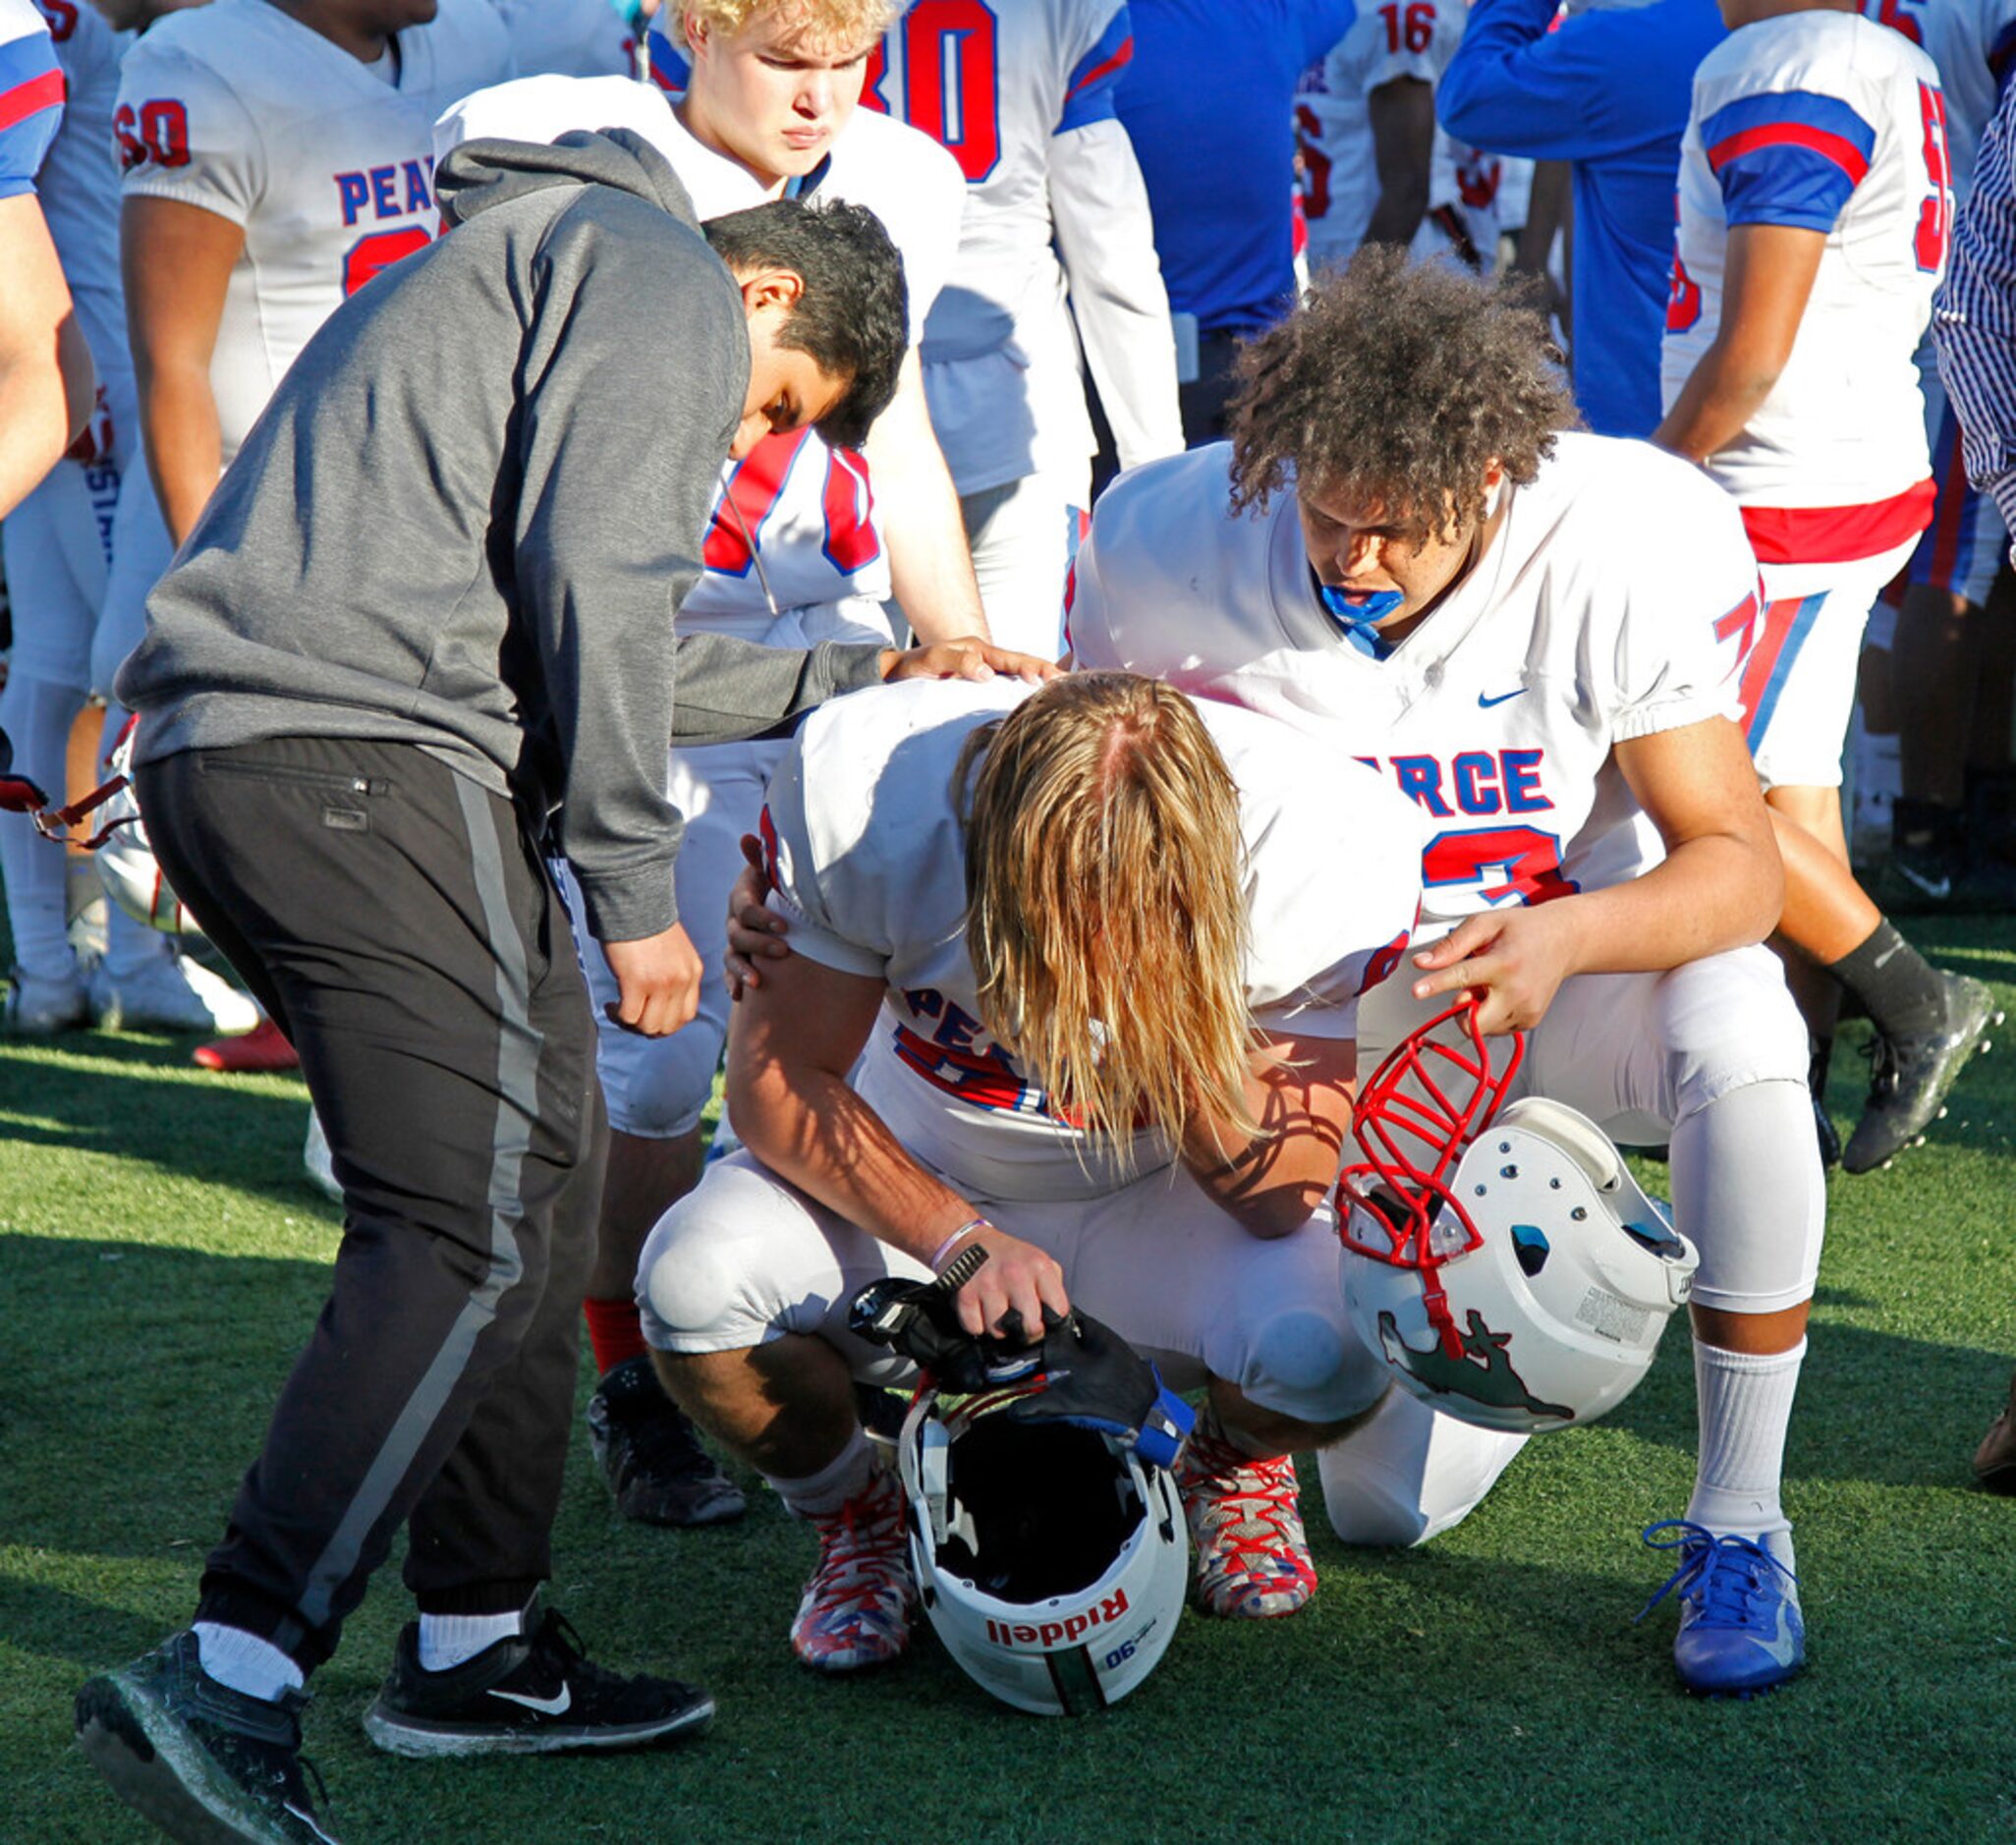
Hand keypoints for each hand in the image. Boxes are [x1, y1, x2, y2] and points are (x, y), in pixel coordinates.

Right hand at [601, 922, 702, 1036]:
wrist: (634, 900)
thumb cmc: (647, 923)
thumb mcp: (674, 951)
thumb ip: (674, 974)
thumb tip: (658, 1002)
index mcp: (693, 972)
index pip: (686, 1015)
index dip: (666, 1023)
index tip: (649, 1015)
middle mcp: (682, 980)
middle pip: (668, 1026)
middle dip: (647, 1028)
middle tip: (630, 1016)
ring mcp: (661, 983)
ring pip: (648, 1026)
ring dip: (631, 1024)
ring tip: (618, 1010)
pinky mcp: (637, 982)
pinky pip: (629, 1016)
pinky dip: (617, 1016)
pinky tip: (610, 1005)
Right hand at [724, 832, 791, 1000]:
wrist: (775, 899)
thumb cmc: (776, 882)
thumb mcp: (769, 868)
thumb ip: (761, 856)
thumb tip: (748, 836)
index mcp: (742, 898)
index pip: (746, 909)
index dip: (763, 918)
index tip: (786, 926)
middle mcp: (734, 921)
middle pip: (738, 935)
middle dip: (759, 944)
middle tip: (784, 951)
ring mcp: (734, 942)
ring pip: (731, 957)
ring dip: (742, 970)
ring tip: (756, 984)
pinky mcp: (739, 958)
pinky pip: (730, 973)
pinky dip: (734, 984)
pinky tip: (740, 996)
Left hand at [877, 638, 1060, 684]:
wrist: (900, 674)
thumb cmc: (915, 666)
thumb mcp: (933, 659)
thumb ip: (957, 661)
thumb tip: (987, 673)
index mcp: (981, 651)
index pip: (1014, 659)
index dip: (1033, 667)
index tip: (1049, 678)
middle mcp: (989, 662)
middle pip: (1024, 666)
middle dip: (1047, 674)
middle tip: (1069, 685)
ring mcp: (988, 676)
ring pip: (1019, 680)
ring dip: (1040, 687)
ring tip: (1064, 697)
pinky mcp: (983, 691)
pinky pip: (1009, 692)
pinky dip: (1025, 698)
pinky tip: (1037, 710)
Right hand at [949, 1224, 1068, 1341]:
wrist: (969, 1239)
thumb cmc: (1009, 1257)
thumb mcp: (1038, 1261)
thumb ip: (1052, 1287)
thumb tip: (1057, 1320)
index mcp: (1039, 1266)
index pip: (1058, 1311)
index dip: (1052, 1321)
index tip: (1044, 1320)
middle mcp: (1015, 1273)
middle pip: (1031, 1327)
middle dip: (1027, 1331)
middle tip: (1021, 1323)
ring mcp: (988, 1284)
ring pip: (999, 1332)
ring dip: (999, 1329)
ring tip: (998, 1312)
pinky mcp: (966, 1293)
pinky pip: (975, 1329)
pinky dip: (977, 1325)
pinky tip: (981, 1310)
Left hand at [1408, 904, 1584, 1034]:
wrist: (1565, 940)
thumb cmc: (1523, 930)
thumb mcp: (1486, 924)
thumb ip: (1453, 944)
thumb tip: (1423, 962)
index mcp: (1504, 963)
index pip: (1463, 977)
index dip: (1436, 984)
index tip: (1417, 991)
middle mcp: (1518, 991)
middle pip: (1473, 1022)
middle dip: (1460, 1011)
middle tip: (1469, 988)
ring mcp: (1527, 1010)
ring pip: (1483, 1027)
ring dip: (1477, 1010)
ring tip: (1491, 984)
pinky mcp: (1530, 1021)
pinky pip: (1496, 1027)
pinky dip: (1491, 1014)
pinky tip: (1502, 992)